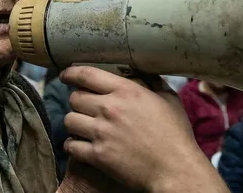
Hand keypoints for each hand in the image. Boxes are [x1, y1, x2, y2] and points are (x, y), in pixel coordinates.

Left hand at [60, 66, 227, 192]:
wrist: (176, 170)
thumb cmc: (176, 135)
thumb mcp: (169, 100)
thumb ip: (153, 83)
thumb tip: (144, 73)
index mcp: (126, 91)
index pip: (86, 75)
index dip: (71, 73)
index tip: (66, 75)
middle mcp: (109, 108)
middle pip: (75, 97)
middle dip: (77, 101)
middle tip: (84, 107)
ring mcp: (101, 132)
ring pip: (69, 119)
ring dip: (74, 122)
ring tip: (82, 126)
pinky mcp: (98, 155)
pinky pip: (71, 145)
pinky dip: (72, 145)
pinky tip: (79, 145)